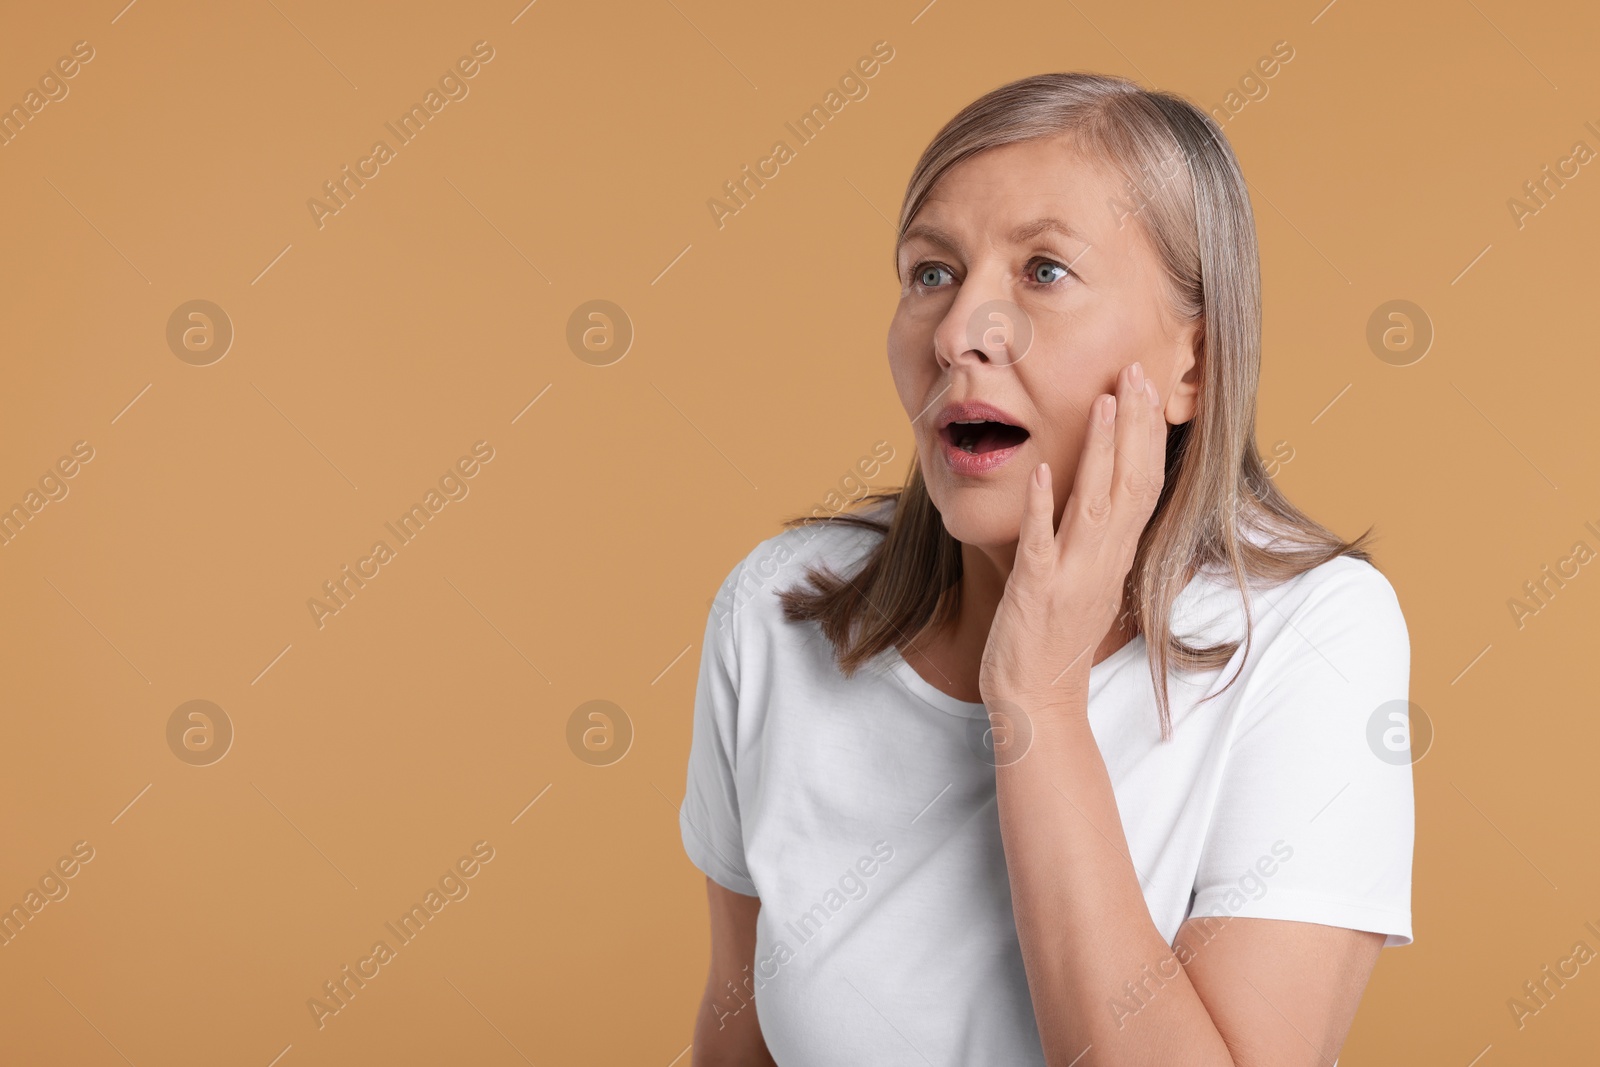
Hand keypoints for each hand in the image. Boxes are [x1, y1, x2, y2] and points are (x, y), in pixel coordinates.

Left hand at [978, 360, 1167, 711]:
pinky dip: (1044, 507)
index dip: (1147, 432)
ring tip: (1103, 400)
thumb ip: (1096, 537)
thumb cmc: (1057, 639)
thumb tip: (1105, 495)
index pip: (1144, 482)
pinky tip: (1043, 469)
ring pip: (1096, 504)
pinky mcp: (1037, 593)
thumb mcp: (1087, 579)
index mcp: (1115, 554)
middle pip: (1132, 482)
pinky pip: (1043, 544)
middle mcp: (1103, 560)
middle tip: (1137, 370)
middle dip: (1134, 425)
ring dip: (1101, 451)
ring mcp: (1073, 575)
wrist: (1039, 701)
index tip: (1147, 385)